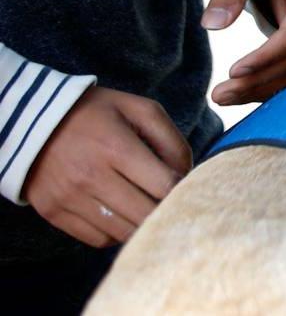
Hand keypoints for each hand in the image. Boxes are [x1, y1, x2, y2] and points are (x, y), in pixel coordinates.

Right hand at [24, 87, 191, 247]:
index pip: (164, 186)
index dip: (183, 189)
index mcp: (116, 147)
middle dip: (165, 211)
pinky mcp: (54, 212)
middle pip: (146, 215)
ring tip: (145, 206)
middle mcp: (90, 176)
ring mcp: (69, 198)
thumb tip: (187, 175)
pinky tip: (120, 212)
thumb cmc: (98, 113)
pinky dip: (115, 232)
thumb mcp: (140, 109)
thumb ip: (171, 140)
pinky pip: (98, 239)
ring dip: (141, 224)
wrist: (35, 120)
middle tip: (170, 202)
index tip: (186, 186)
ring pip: (123, 233)